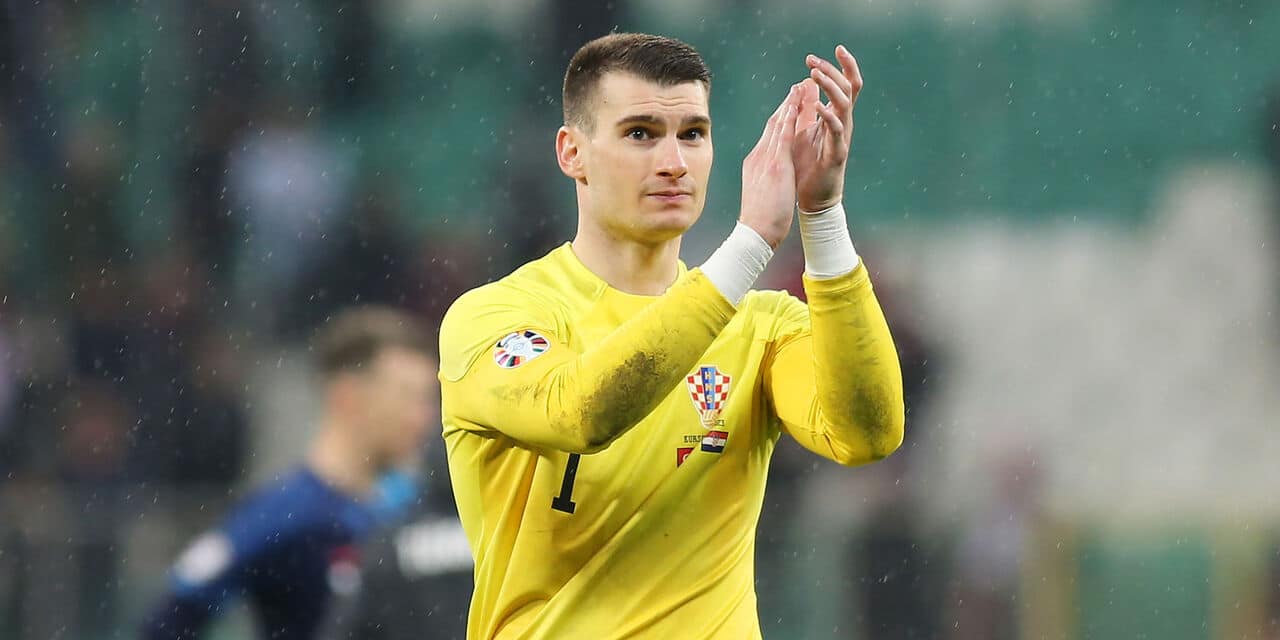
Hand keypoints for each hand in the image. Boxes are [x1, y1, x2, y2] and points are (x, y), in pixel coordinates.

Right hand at [739, 84, 801, 248]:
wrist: (755, 233)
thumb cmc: (760, 221)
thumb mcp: (761, 194)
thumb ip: (764, 180)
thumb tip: (767, 177)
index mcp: (755, 164)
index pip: (769, 136)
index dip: (780, 118)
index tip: (788, 104)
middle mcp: (759, 157)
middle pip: (774, 124)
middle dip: (786, 104)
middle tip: (797, 86)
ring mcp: (766, 159)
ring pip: (779, 124)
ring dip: (791, 103)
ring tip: (802, 85)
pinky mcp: (775, 164)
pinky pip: (785, 134)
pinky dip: (792, 116)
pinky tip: (799, 103)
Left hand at [792, 45, 862, 211]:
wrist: (814, 199)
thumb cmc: (809, 166)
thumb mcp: (805, 130)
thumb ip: (807, 107)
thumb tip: (805, 82)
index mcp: (836, 117)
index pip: (846, 85)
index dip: (843, 66)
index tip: (833, 49)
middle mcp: (843, 124)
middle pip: (848, 89)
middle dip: (832, 71)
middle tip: (812, 60)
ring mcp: (842, 138)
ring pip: (845, 105)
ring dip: (830, 87)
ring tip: (815, 74)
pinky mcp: (838, 153)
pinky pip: (837, 131)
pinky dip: (828, 116)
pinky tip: (818, 106)